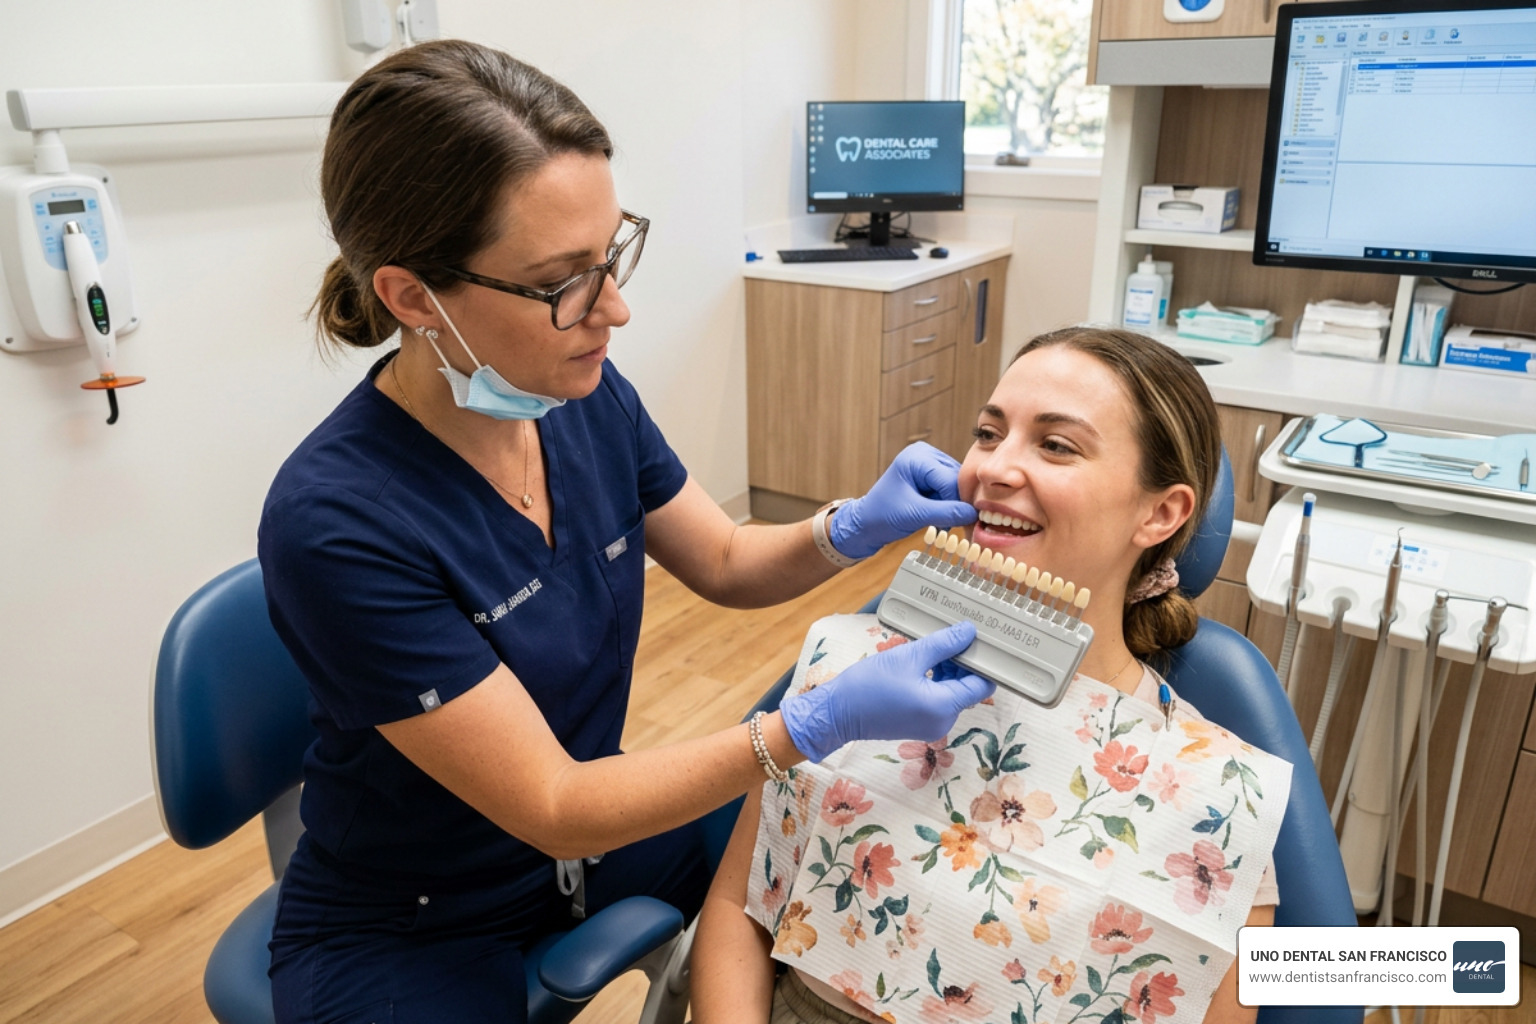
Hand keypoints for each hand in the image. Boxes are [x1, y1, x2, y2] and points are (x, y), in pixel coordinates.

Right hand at [780, 622, 995, 762]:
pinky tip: (922, 663)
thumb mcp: (909, 656)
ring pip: (953, 693)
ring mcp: (931, 725)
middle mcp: (943, 721)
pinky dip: (936, 681)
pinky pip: (938, 700)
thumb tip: (969, 632)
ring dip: (948, 670)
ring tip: (932, 648)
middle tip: (950, 637)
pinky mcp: (919, 724)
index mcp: (944, 707)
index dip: (984, 662)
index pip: (982, 685)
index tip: (977, 640)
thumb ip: (943, 644)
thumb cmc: (870, 684)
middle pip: (968, 689)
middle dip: (963, 663)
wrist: (837, 713)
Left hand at [827, 442, 976, 559]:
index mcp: (917, 457)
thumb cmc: (881, 516)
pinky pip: (950, 491)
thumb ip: (945, 512)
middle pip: (955, 481)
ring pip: (955, 487)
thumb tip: (973, 513)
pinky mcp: (930, 478)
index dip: (958, 502)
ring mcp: (928, 466)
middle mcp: (925, 455)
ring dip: (952, 507)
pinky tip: (939, 518)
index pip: (950, 478)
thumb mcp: (915, 515)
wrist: (865, 525)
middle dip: (954, 504)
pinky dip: (947, 507)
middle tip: (950, 525)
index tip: (966, 522)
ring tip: (940, 522)